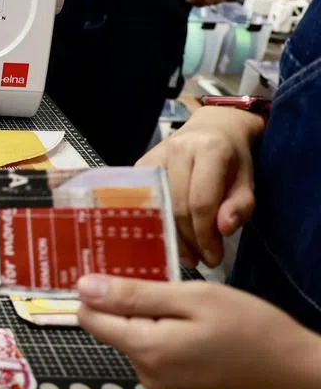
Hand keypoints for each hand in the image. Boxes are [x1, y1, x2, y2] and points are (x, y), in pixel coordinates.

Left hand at [78, 275, 320, 388]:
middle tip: (175, 293)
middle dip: (135, 306)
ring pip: (138, 342)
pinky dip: (171, 342)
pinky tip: (201, 336)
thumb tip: (84, 287)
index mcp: (146, 349)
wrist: (298, 376)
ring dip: (156, 324)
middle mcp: (147, 375)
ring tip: (195, 316)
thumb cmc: (254, 331)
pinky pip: (159, 359)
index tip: (121, 274)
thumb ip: (134, 294)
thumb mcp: (193, 297)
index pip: (89, 317)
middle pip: (114, 329)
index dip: (100, 292)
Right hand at [136, 106, 262, 267]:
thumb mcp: (248, 181)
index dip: (206, 235)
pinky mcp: (141, 164)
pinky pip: (144, 199)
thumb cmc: (233, 159)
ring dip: (171, 235)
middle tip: (200, 260)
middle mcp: (179, 149)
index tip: (213, 257)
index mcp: (210, 150)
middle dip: (189, 240)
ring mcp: (156, 155)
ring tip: (186, 255)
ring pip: (159, 206)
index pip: (202, 202)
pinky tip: (167, 236)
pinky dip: (156, 221)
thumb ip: (241, 205)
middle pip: (178, 206)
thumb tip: (224, 229)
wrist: (214, 128)